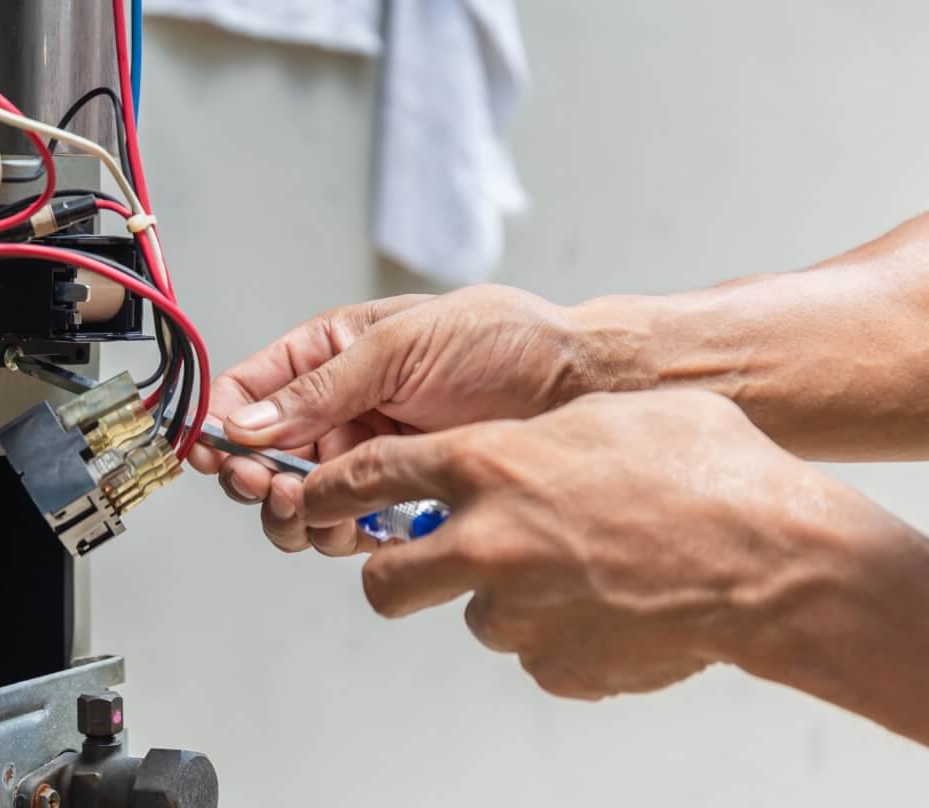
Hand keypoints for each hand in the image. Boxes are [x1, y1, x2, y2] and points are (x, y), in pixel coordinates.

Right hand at [198, 286, 588, 555]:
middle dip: (254, 477)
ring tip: (311, 509)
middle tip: (267, 487)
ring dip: (294, 513)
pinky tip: (364, 527)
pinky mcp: (402, 499)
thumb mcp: (399, 347)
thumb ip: (321, 390)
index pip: (251, 388)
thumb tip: (245, 420)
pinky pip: (350, 529)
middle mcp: (342, 408)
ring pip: (300, 500)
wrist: (580, 386)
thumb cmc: (502, 341)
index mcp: (332, 353)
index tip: (209, 451)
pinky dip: (343, 535)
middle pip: (262, 455)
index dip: (221, 421)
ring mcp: (371, 456)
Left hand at [303, 389, 899, 699]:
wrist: (770, 557)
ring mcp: (515, 609)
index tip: (309, 497)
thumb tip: (517, 442)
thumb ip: (537, 433)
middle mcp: (484, 539)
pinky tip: (606, 605)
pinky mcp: (553, 663)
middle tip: (423, 562)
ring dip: (497, 598)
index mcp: (487, 463)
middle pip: (383, 576)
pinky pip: (533, 651)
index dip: (329, 488)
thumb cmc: (701, 471)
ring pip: (469, 614)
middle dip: (392, 571)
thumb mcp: (604, 416)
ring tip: (566, 573)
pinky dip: (555, 633)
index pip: (368, 476)